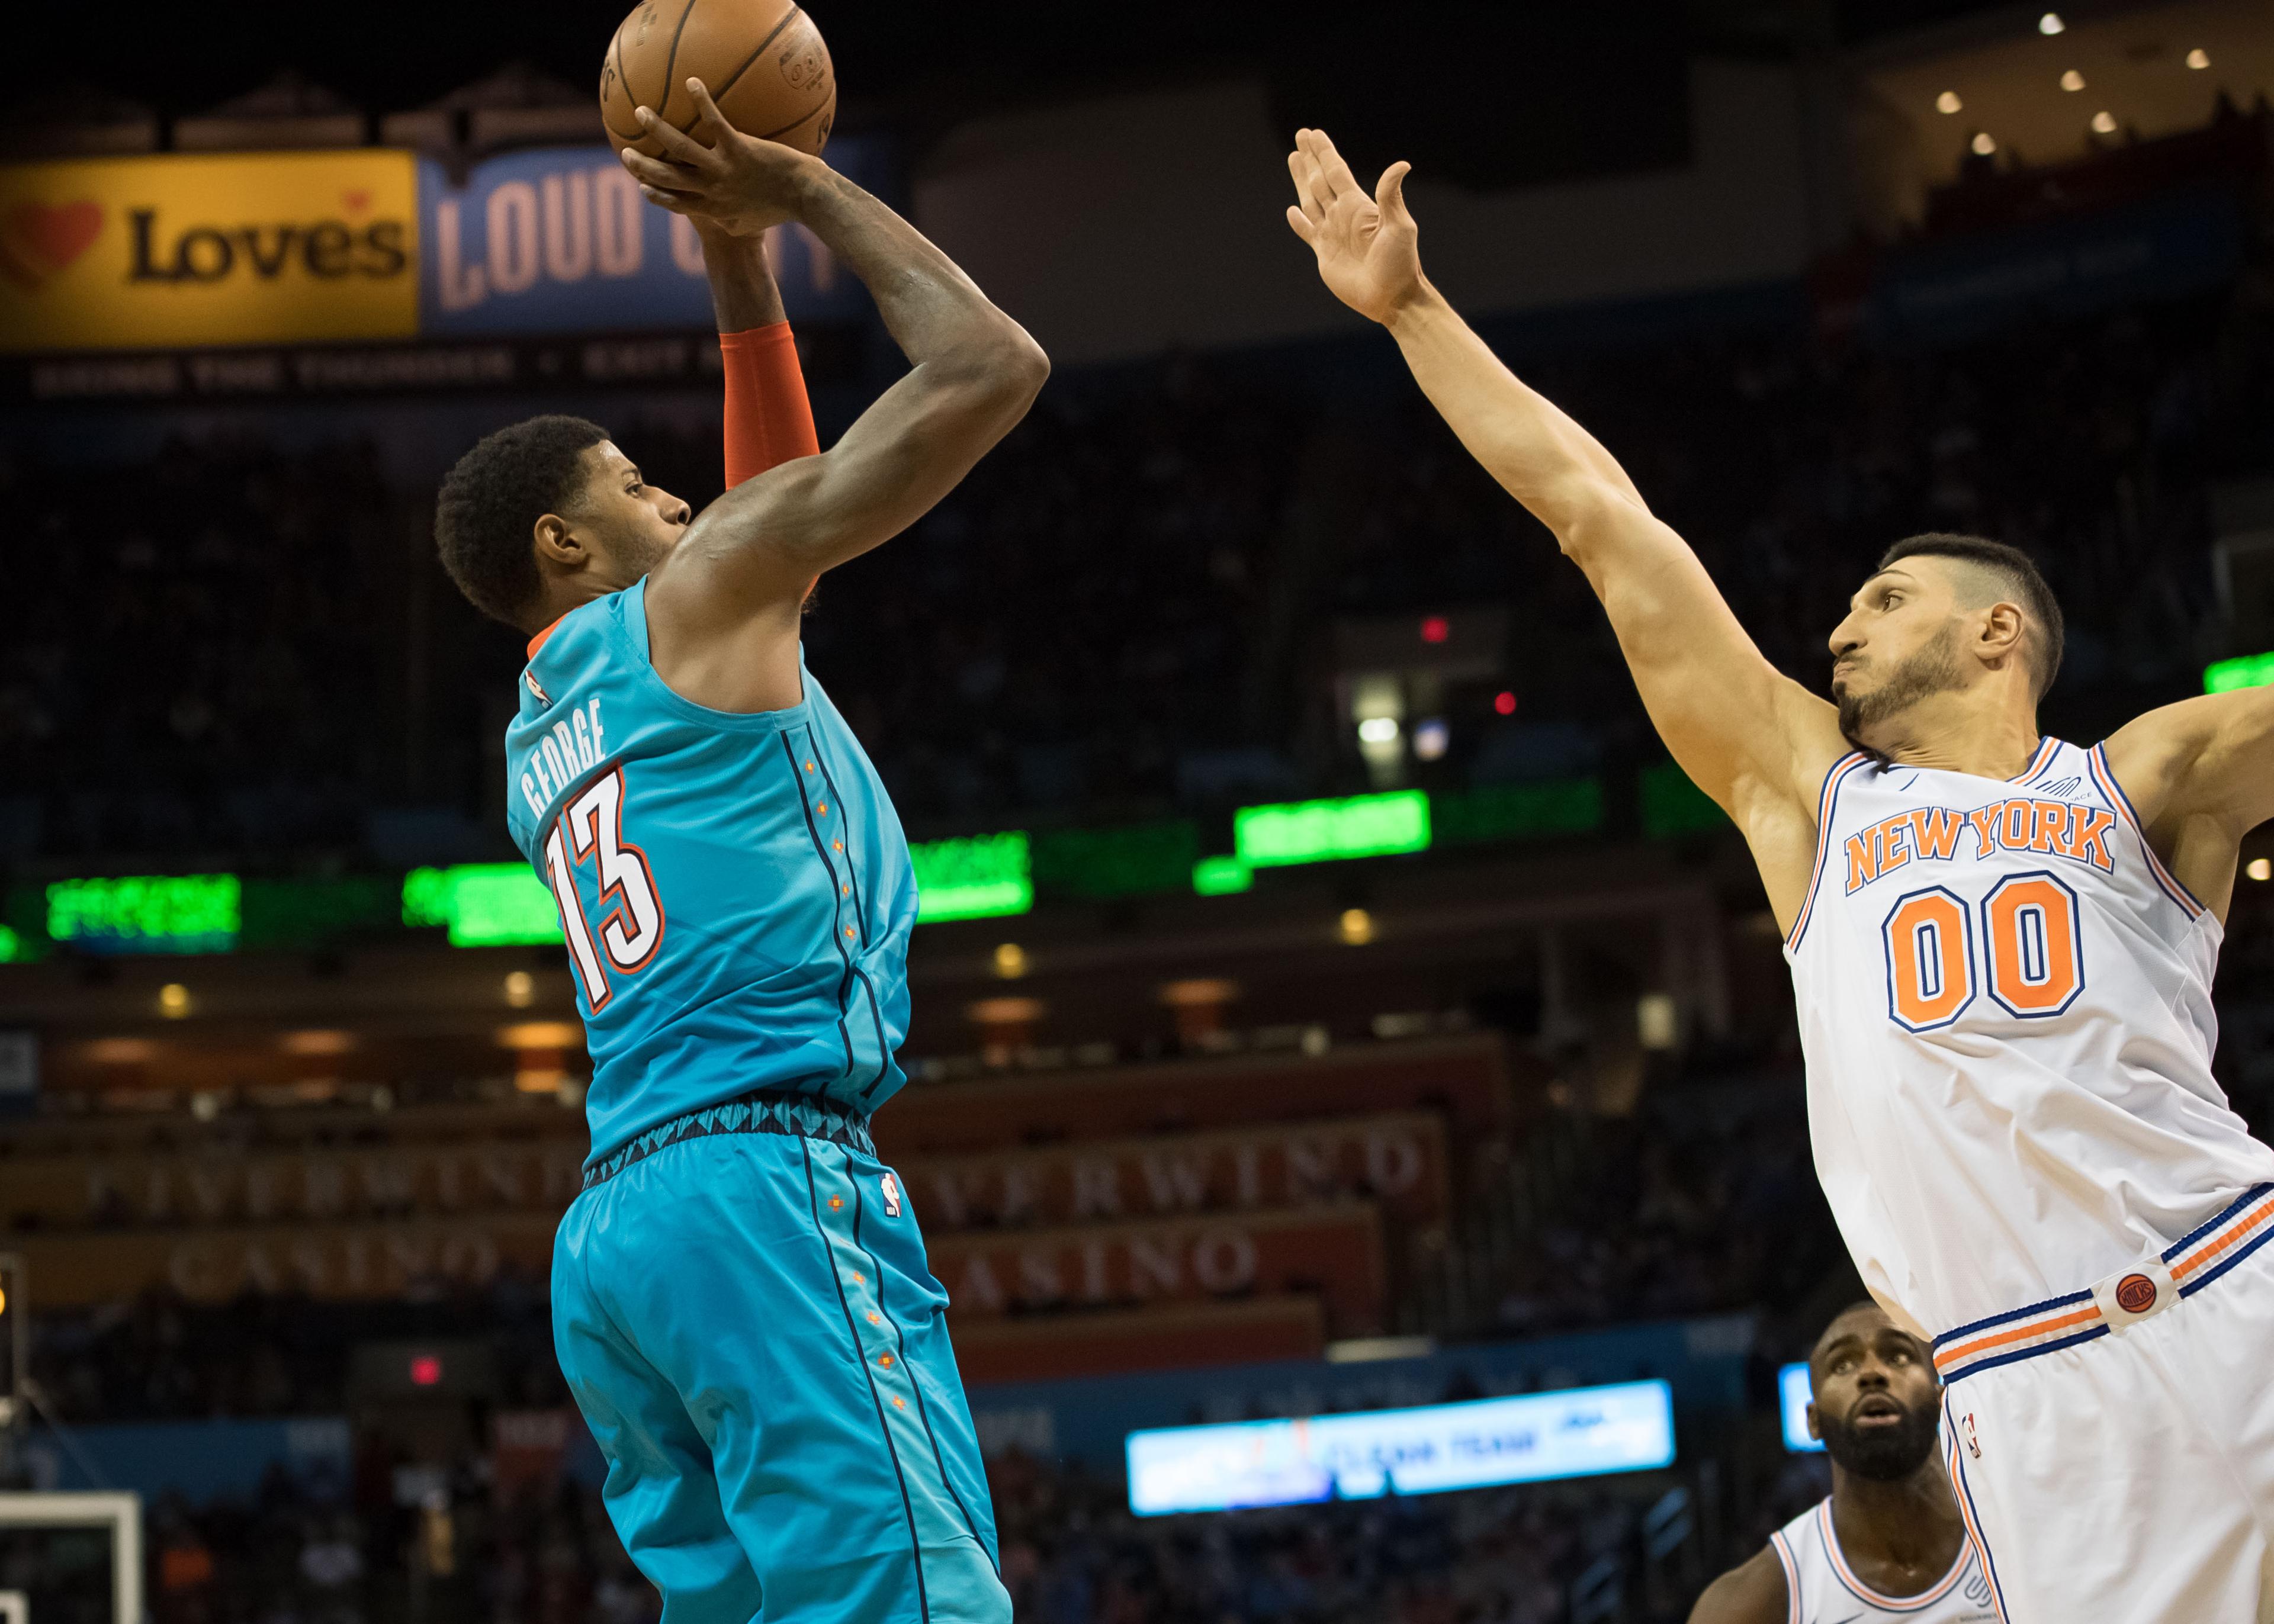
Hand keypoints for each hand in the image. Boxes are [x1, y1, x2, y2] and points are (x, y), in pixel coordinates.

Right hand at [620, 79, 820, 235]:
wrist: (804, 198)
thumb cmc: (781, 210)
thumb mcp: (750, 225)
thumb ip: (732, 220)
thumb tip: (726, 220)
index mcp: (713, 208)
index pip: (676, 203)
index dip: (656, 195)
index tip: (642, 186)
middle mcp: (713, 189)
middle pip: (668, 177)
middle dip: (643, 167)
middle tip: (625, 154)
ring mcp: (723, 168)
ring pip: (680, 149)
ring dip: (658, 130)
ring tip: (642, 112)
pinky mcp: (739, 148)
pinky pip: (715, 122)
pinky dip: (701, 102)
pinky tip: (691, 82)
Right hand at [1284, 128, 1423, 324]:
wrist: (1391, 297)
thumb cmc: (1400, 263)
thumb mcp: (1400, 226)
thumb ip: (1391, 195)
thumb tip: (1402, 164)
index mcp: (1358, 206)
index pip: (1336, 171)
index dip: (1324, 152)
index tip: (1313, 133)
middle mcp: (1343, 215)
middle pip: (1321, 179)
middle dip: (1311, 158)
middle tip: (1301, 135)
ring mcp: (1332, 234)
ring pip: (1311, 199)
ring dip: (1301, 180)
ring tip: (1294, 159)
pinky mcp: (1325, 254)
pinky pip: (1308, 232)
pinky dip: (1298, 222)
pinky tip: (1292, 211)